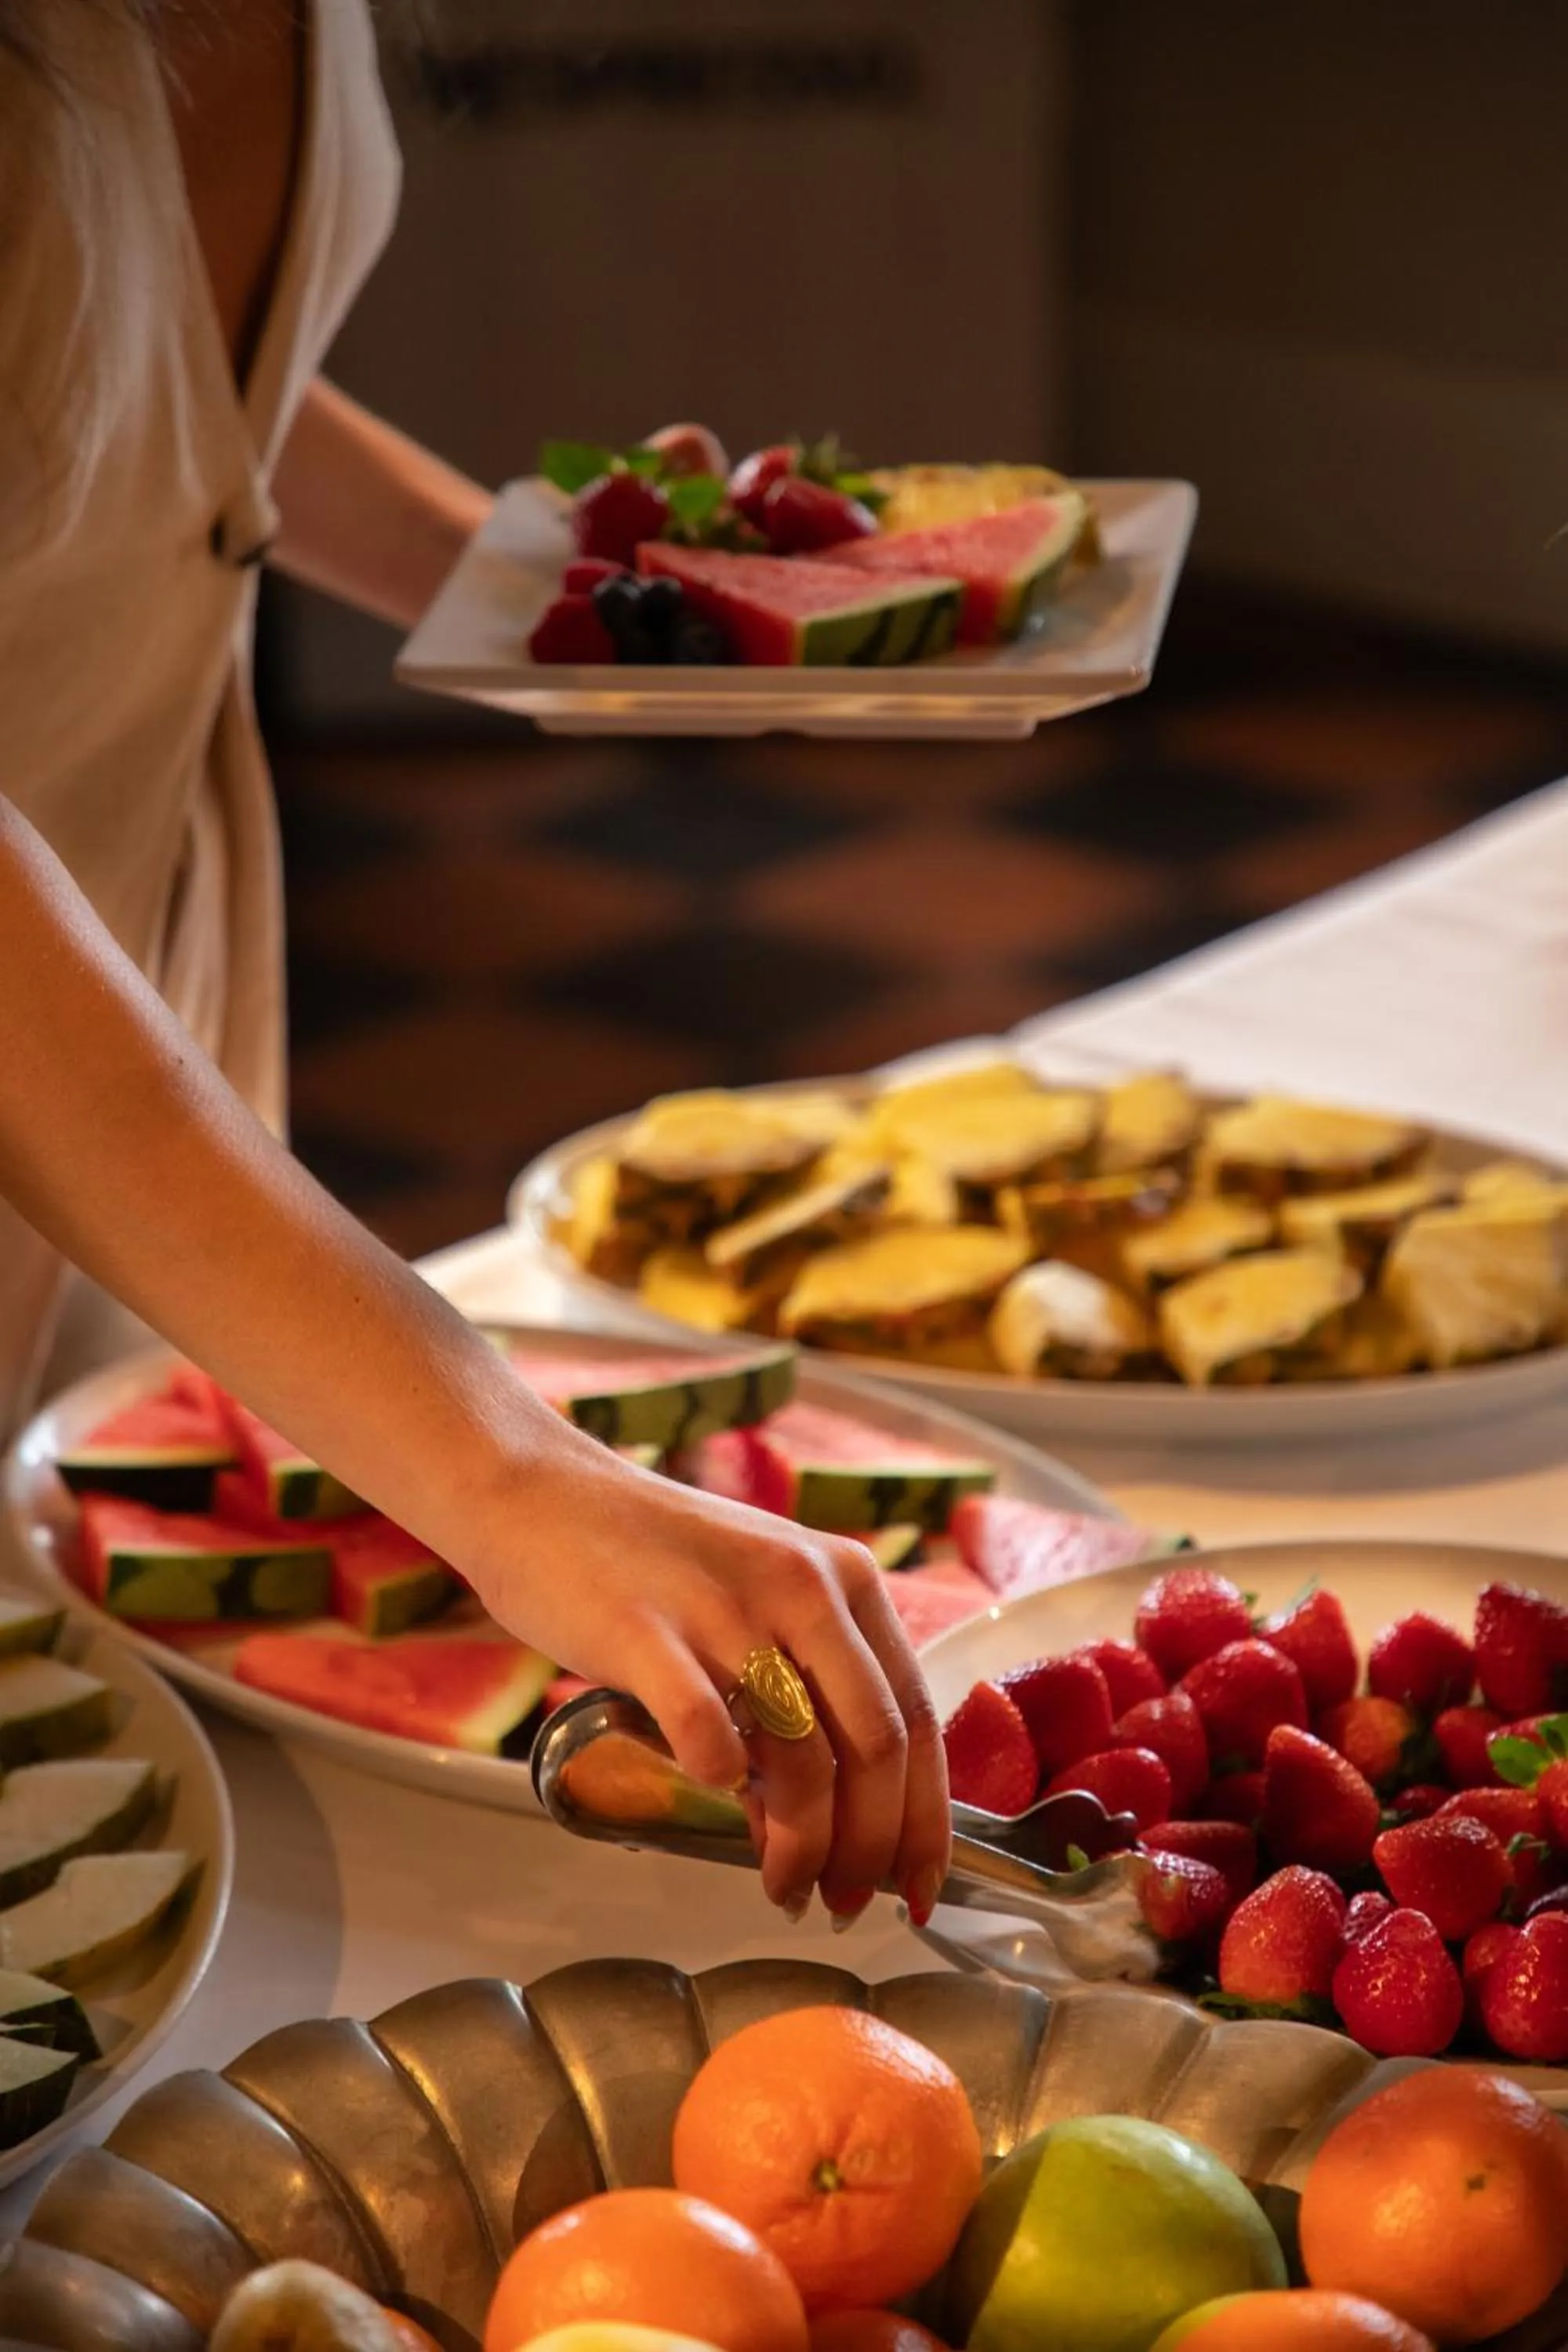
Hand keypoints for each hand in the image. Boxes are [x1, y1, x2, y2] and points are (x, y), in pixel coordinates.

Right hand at [465, 1436, 949, 1927]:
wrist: (540, 1496)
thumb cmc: (653, 1561)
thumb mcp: (762, 1595)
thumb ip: (807, 1684)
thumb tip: (835, 1818)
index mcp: (844, 1578)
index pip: (916, 1717)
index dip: (926, 1817)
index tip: (917, 1886)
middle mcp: (803, 1586)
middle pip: (875, 1748)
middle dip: (869, 1849)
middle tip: (842, 1903)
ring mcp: (726, 1609)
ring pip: (802, 1758)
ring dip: (801, 1846)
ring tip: (782, 1886)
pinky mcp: (646, 1632)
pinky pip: (707, 1732)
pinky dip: (722, 1782)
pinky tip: (714, 1798)